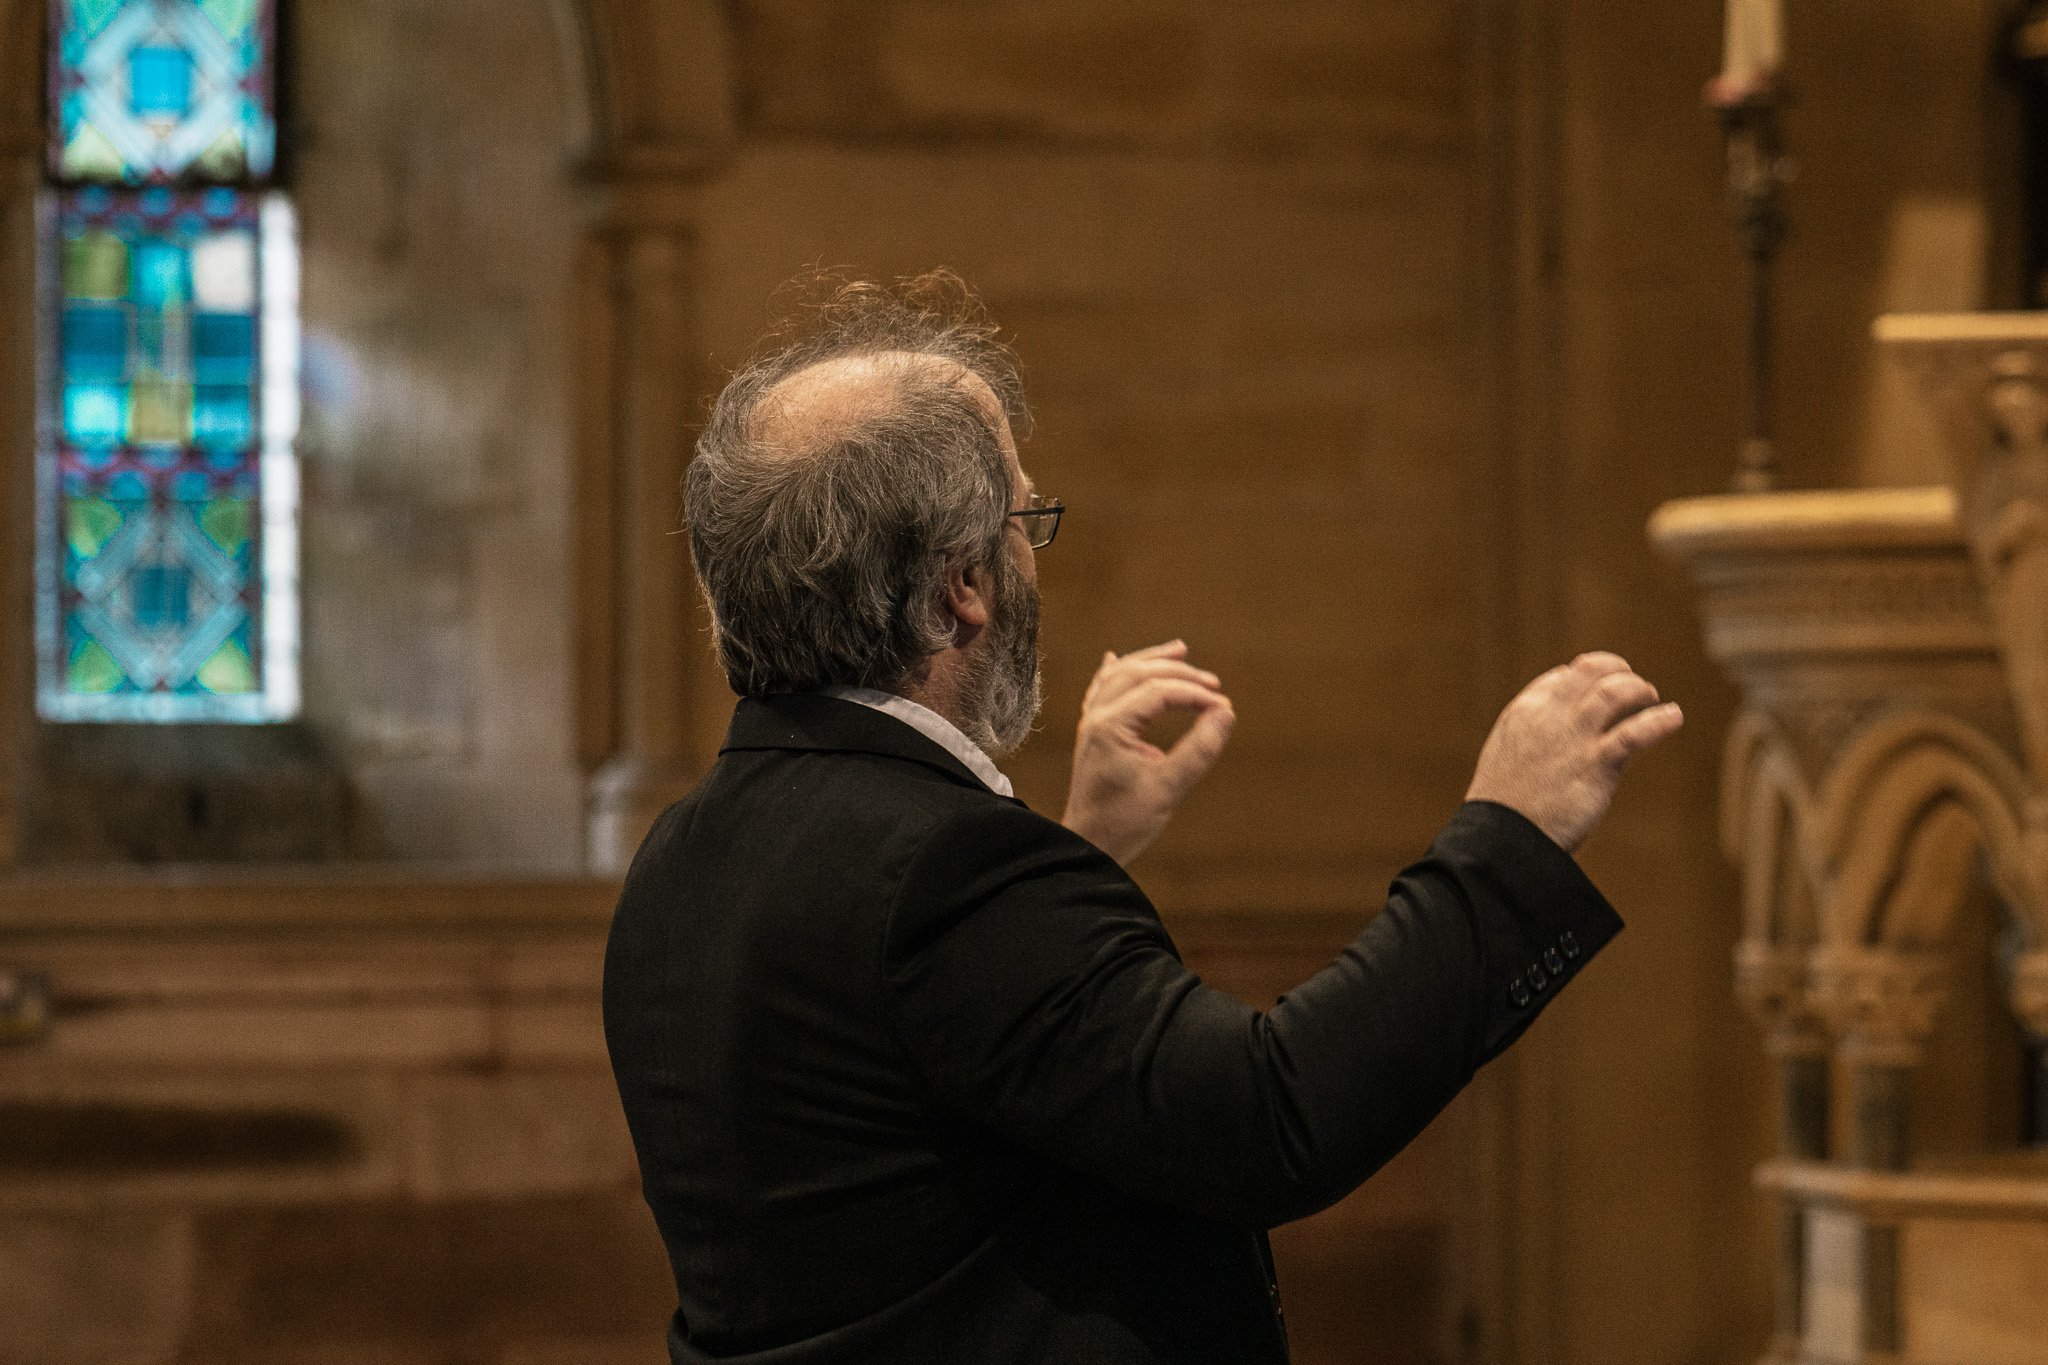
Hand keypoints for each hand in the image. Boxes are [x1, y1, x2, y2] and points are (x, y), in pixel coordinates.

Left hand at [1061, 641, 1234, 867]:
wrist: (1086, 845)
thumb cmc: (1125, 821)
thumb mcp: (1170, 788)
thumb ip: (1199, 749)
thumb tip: (1226, 712)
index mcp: (1111, 726)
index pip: (1160, 691)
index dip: (1195, 694)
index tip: (1224, 706)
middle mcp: (1097, 717)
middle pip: (1139, 673)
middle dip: (1179, 672)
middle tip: (1213, 683)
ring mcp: (1090, 723)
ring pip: (1120, 675)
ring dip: (1151, 660)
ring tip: (1181, 650)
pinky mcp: (1091, 734)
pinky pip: (1100, 690)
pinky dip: (1115, 672)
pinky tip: (1115, 658)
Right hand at [1465, 652, 1683, 852]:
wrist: (1503, 836)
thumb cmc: (1507, 804)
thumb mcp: (1511, 754)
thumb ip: (1537, 735)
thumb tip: (1567, 729)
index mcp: (1525, 711)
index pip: (1565, 676)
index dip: (1590, 674)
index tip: (1606, 681)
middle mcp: (1549, 716)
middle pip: (1593, 673)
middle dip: (1619, 672)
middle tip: (1636, 687)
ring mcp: (1574, 737)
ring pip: (1615, 692)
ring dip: (1639, 689)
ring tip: (1652, 697)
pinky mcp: (1597, 764)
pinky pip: (1636, 732)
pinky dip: (1660, 721)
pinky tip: (1674, 717)